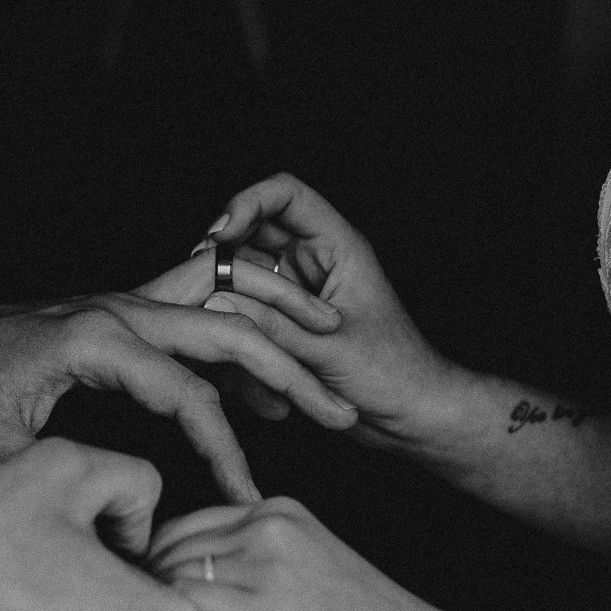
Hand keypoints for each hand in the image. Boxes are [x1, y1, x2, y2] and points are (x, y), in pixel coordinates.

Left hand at [0, 288, 357, 505]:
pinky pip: (201, 310)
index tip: (248, 499)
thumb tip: (106, 539)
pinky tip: (273, 378)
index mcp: (95, 337)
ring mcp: (126, 304)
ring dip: (278, 338)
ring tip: (329, 379)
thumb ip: (54, 484)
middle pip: (229, 330)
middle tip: (341, 413)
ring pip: (224, 307)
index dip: (224, 450)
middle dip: (291, 372)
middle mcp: (119, 309)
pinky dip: (244, 334)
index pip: (188, 393)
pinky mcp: (126, 313)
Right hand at [143, 174, 467, 455]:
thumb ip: (274, 327)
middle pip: (257, 226)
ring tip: (200, 302)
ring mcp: (301, 289)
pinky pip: (251, 301)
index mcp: (338, 248)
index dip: (248, 201)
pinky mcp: (291, 318)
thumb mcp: (329, 351)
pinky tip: (215, 328)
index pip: (286, 195)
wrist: (413, 415)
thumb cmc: (394, 377)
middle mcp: (316, 260)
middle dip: (225, 243)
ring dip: (225, 279)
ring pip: (248, 265)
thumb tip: (217, 303)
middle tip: (197, 269)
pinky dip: (233, 310)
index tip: (221, 232)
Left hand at [147, 497, 466, 610]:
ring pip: (163, 578)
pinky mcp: (241, 610)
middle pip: (166, 546)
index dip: (173, 570)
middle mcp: (265, 526)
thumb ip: (260, 569)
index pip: (188, 525)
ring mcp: (254, 565)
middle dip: (161, 590)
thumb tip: (193, 593)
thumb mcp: (316, 577)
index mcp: (284, 513)